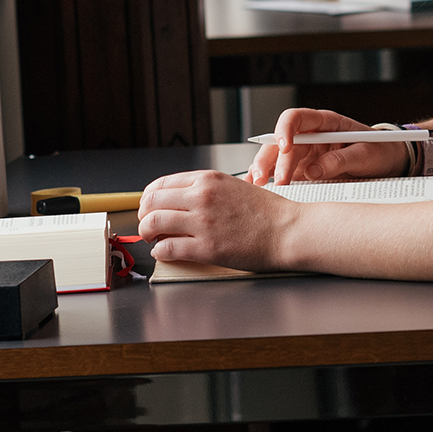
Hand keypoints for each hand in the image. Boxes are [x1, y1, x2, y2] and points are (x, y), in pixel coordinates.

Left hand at [138, 170, 293, 268]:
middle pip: (151, 202)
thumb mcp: (233, 186)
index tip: (149, 208)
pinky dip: (160, 251)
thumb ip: (206, 190)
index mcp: (207, 179)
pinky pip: (167, 248)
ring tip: (153, 239)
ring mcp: (202, 222)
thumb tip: (179, 200)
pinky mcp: (206, 248)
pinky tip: (165, 252)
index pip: (160, 184)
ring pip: (153, 223)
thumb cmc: (267, 212)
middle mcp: (201, 196)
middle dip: (143, 215)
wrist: (288, 230)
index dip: (148, 199)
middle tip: (147, 225)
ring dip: (147, 233)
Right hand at [248, 107, 407, 185]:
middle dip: (271, 159)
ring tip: (257, 186)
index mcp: (325, 122)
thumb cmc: (380, 150)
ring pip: (277, 158)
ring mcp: (306, 153)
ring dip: (265, 170)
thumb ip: (340, 160)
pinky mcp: (305, 170)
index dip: (285, 130)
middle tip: (268, 180)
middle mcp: (310, 135)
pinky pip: (283, 172)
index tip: (284, 147)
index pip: (296, 118)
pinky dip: (270, 179)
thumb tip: (312, 171)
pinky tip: (259, 188)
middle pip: (280, 141)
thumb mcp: (365, 154)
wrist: (389, 162)